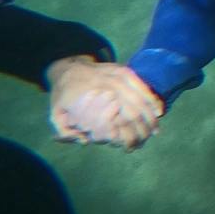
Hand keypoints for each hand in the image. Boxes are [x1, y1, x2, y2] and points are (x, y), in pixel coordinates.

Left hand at [46, 58, 162, 148]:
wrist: (69, 66)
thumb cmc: (63, 94)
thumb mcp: (56, 114)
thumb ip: (65, 132)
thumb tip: (85, 141)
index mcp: (91, 97)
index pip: (114, 119)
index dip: (125, 135)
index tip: (129, 147)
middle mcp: (107, 86)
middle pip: (132, 110)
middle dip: (143, 128)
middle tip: (147, 140)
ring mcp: (118, 76)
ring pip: (141, 98)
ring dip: (151, 116)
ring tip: (155, 131)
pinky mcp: (125, 70)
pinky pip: (143, 85)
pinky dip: (152, 99)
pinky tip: (159, 111)